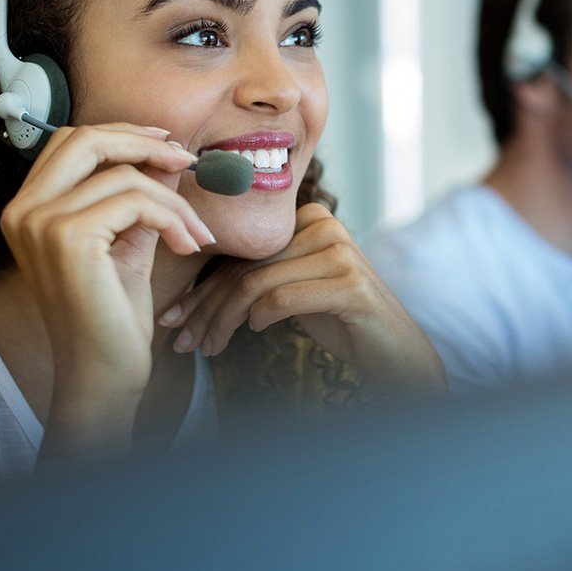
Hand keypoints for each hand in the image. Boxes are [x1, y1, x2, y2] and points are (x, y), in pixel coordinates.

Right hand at [0, 123, 213, 454]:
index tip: (167, 147)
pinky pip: (137, 202)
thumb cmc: (113, 312)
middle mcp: (23, 210)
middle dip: (144, 143)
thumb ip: (140, 196)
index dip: (122, 135)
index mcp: (28, 208)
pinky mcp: (68, 238)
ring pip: (125, 176)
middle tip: (187, 162)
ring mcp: (40, 222)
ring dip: (174, 201)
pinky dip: (173, 219)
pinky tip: (187, 246)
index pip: (72, 142)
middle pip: (86, 139)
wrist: (103, 371)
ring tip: (196, 233)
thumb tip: (169, 155)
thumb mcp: (128, 241)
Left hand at [162, 202, 445, 394]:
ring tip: (207, 348)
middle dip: (205, 307)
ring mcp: (340, 253)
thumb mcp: (297, 289)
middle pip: (246, 267)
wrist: (396, 351)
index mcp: (310, 219)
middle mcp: (326, 226)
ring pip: (257, 284)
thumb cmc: (342, 320)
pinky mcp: (350, 284)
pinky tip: (254, 333)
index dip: (203, 287)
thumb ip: (263, 276)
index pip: (243, 253)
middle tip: (179, 339)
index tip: (174, 317)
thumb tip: (198, 292)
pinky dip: (260, 318)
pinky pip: (282, 298)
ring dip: (223, 321)